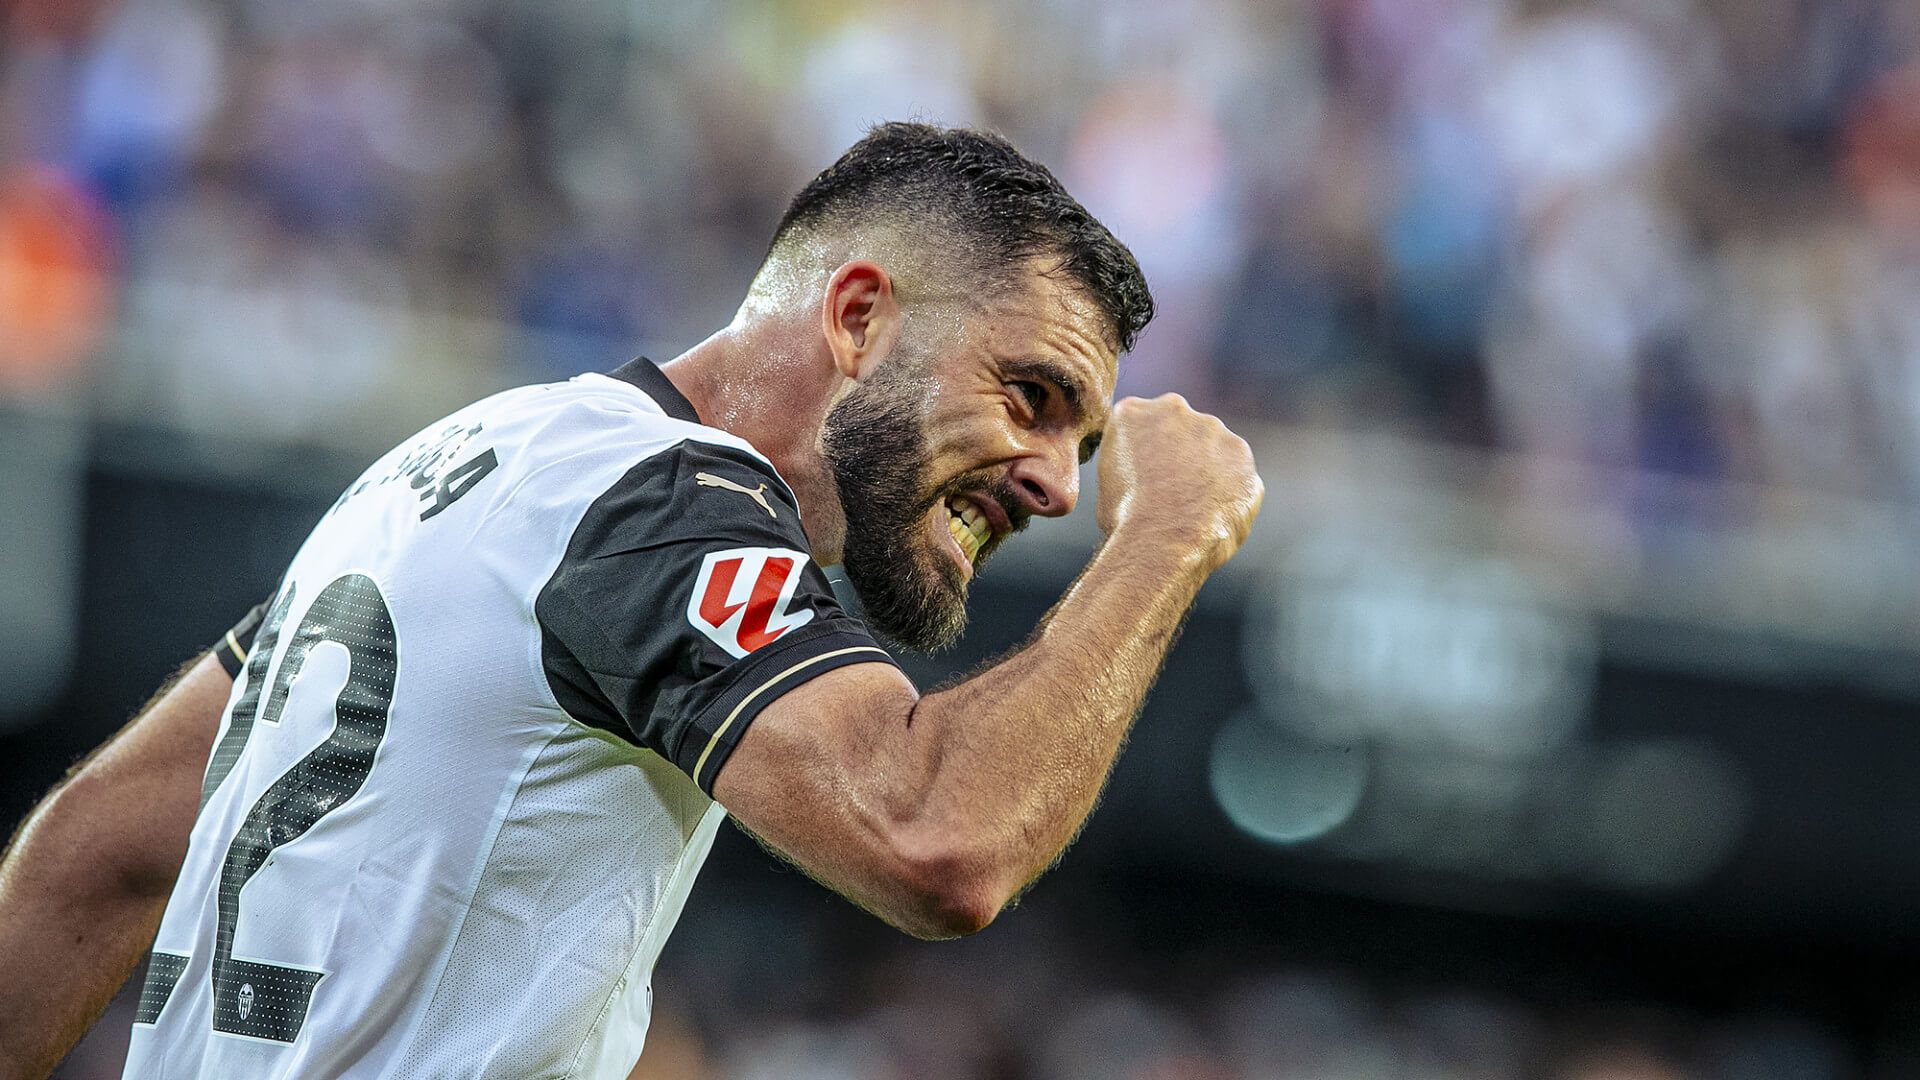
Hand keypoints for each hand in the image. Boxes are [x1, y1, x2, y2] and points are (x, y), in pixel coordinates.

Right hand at [1095, 394, 1262, 571]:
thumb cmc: (1125, 519)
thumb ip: (1131, 462)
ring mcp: (1212, 429)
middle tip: (1171, 495)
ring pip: (1212, 449)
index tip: (1143, 481)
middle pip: (1180, 431)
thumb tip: (1145, 474)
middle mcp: (1174, 409)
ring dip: (1207, 473)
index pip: (1139, 425)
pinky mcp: (1240, 453)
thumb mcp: (1109, 483)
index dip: (1143, 456)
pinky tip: (1213, 515)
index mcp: (1132, 412)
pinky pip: (1237, 474)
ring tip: (1192, 510)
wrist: (1162, 540)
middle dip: (1179, 456)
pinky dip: (1230, 493)